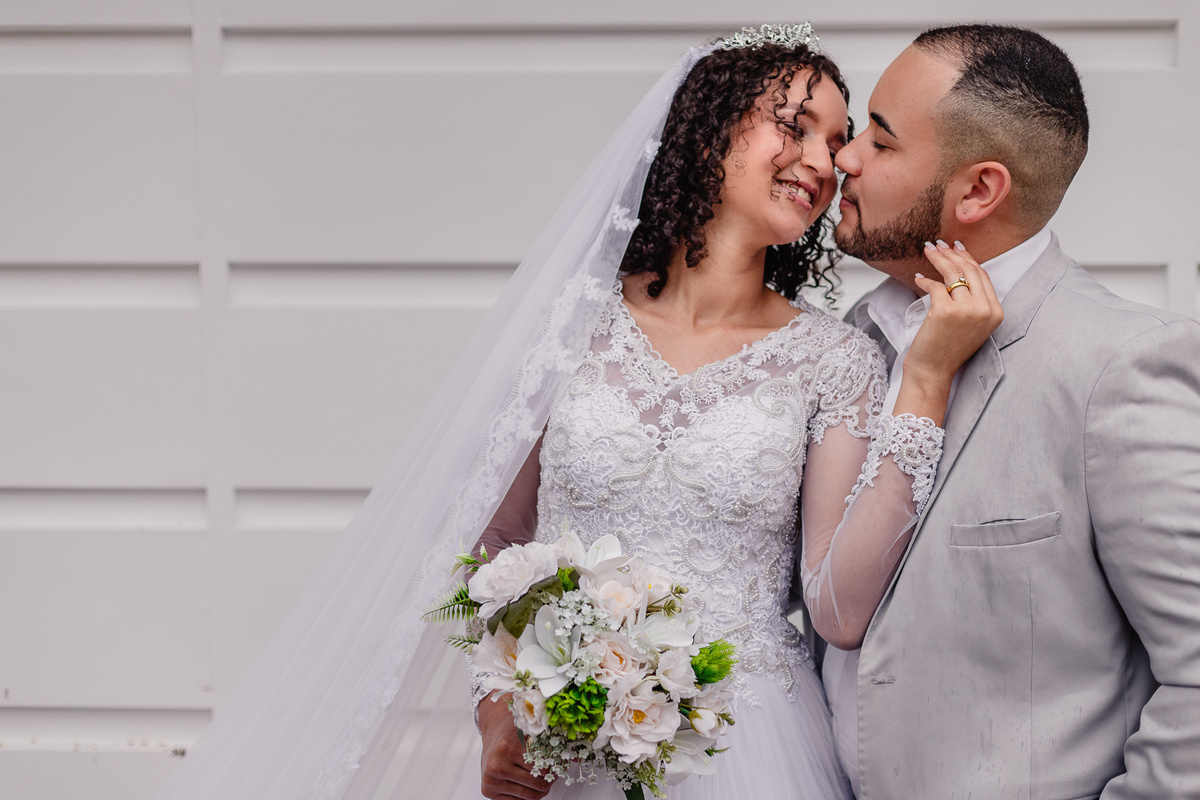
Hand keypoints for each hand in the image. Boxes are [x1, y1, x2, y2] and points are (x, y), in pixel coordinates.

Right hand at [478, 692, 553, 799]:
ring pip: (529, 796)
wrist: (493, 731)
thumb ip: (553, 741)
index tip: (558, 765)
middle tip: (552, 774)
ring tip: (542, 779)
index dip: (554, 767)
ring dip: (540, 790)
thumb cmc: (514, 729)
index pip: (543, 768)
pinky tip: (528, 783)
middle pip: (537, 784)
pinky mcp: (488, 791)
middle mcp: (496, 765)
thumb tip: (575, 757)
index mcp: (507, 747)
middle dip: (549, 780)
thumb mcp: (532, 729)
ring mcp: (491, 780)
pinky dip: (527, 795)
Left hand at [906, 240, 1003, 387]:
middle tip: (938, 244)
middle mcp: (986, 310)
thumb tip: (959, 267)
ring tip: (928, 250)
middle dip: (953, 253)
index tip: (957, 247)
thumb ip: (973, 300)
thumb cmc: (947, 348)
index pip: (983, 276)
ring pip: (953, 273)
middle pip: (970, 270)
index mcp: (996, 312)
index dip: (969, 258)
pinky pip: (935, 285)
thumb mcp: (971, 323)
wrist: (933, 371)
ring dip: (938, 259)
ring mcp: (967, 310)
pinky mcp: (945, 311)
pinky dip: (925, 281)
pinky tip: (918, 279)